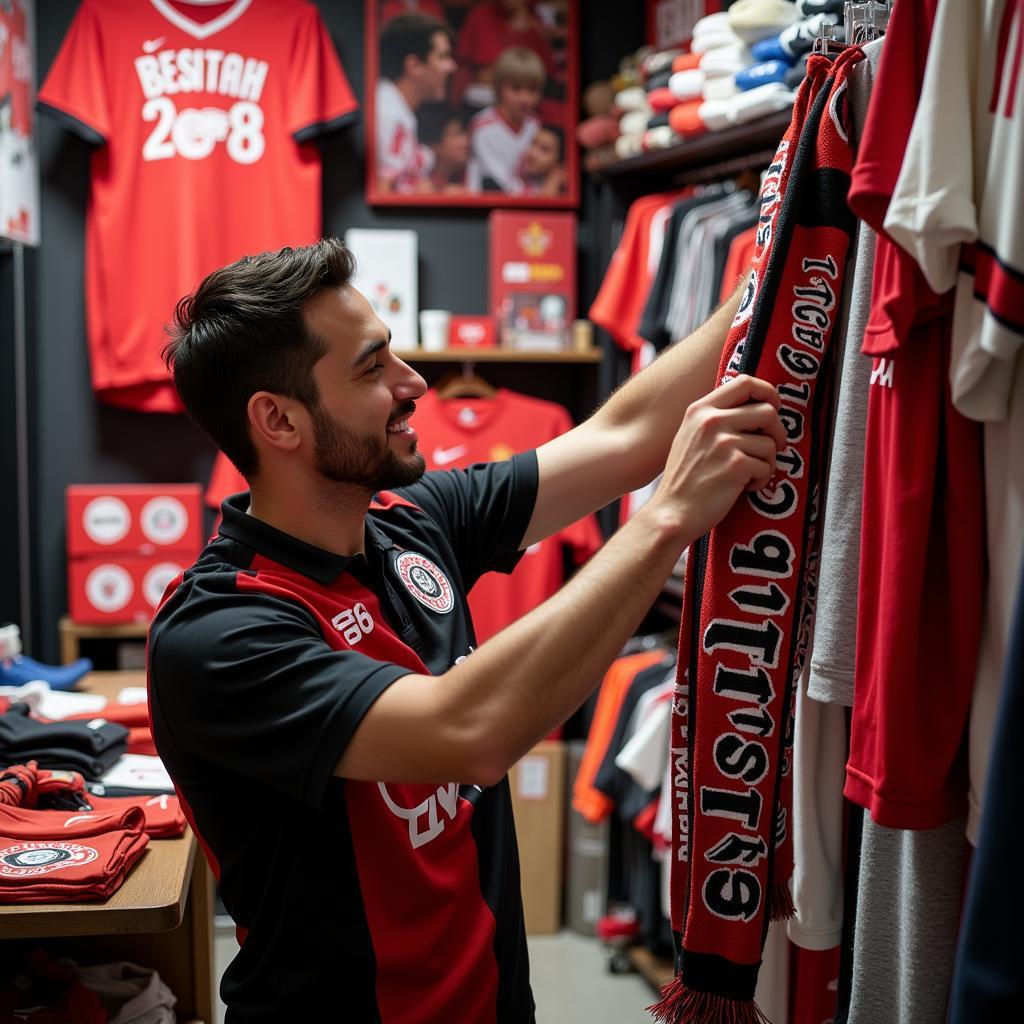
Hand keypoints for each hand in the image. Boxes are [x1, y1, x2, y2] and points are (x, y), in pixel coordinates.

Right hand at [649, 374, 785, 538]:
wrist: (672, 512)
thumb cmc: (685, 479)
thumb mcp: (690, 436)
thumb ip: (715, 418)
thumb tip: (756, 408)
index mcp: (700, 410)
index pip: (745, 382)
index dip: (768, 392)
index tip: (773, 407)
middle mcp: (712, 421)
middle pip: (768, 411)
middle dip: (777, 432)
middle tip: (772, 448)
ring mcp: (724, 443)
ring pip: (770, 443)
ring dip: (767, 462)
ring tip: (749, 475)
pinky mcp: (736, 466)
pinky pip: (767, 467)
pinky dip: (761, 481)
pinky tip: (744, 487)